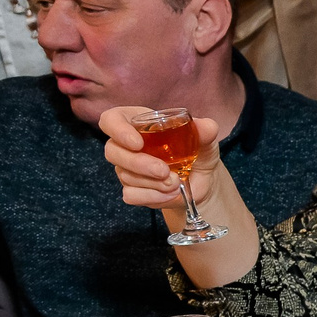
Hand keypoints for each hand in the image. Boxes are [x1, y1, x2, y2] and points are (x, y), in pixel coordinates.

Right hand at [102, 105, 221, 212]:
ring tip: (176, 181)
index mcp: (137, 123)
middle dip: (139, 163)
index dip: (117, 129)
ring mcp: (126, 168)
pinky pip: (132, 195)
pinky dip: (153, 196)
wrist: (203, 180)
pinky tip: (171, 193)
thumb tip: (205, 126)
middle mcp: (125, 145)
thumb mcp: (205, 138)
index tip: (137, 142)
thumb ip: (205, 130)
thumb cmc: (197, 151)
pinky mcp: (132, 189)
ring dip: (153, 182)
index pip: (111, 120)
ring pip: (125, 175)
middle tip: (164, 171)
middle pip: (112, 151)